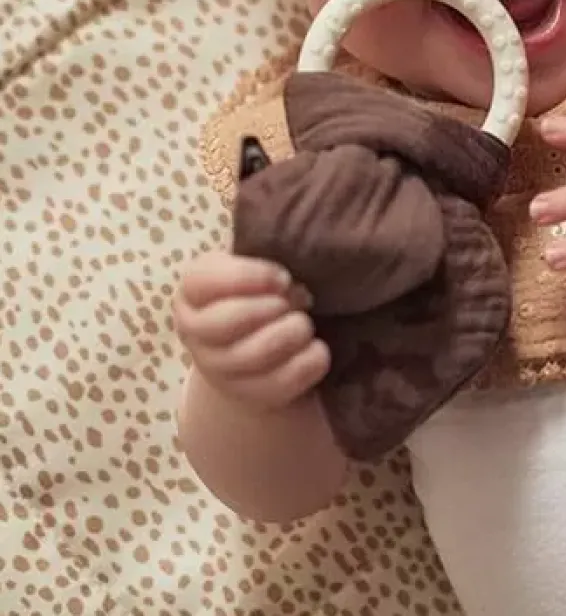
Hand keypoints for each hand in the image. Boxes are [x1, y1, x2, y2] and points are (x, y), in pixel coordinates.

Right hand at [174, 252, 329, 411]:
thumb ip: (266, 241)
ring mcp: (219, 370)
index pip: (203, 281)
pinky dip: (308, 363)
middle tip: (299, 299)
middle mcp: (195, 333)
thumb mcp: (259, 258)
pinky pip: (279, 385)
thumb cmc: (266, 288)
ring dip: (292, 333)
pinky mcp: (249, 397)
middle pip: (226, 322)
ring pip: (253, 355)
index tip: (283, 277)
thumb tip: (290, 220)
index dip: (249, 278)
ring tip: (306, 322)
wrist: (268, 346)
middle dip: (272, 308)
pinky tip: (318, 349)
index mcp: (193, 291)